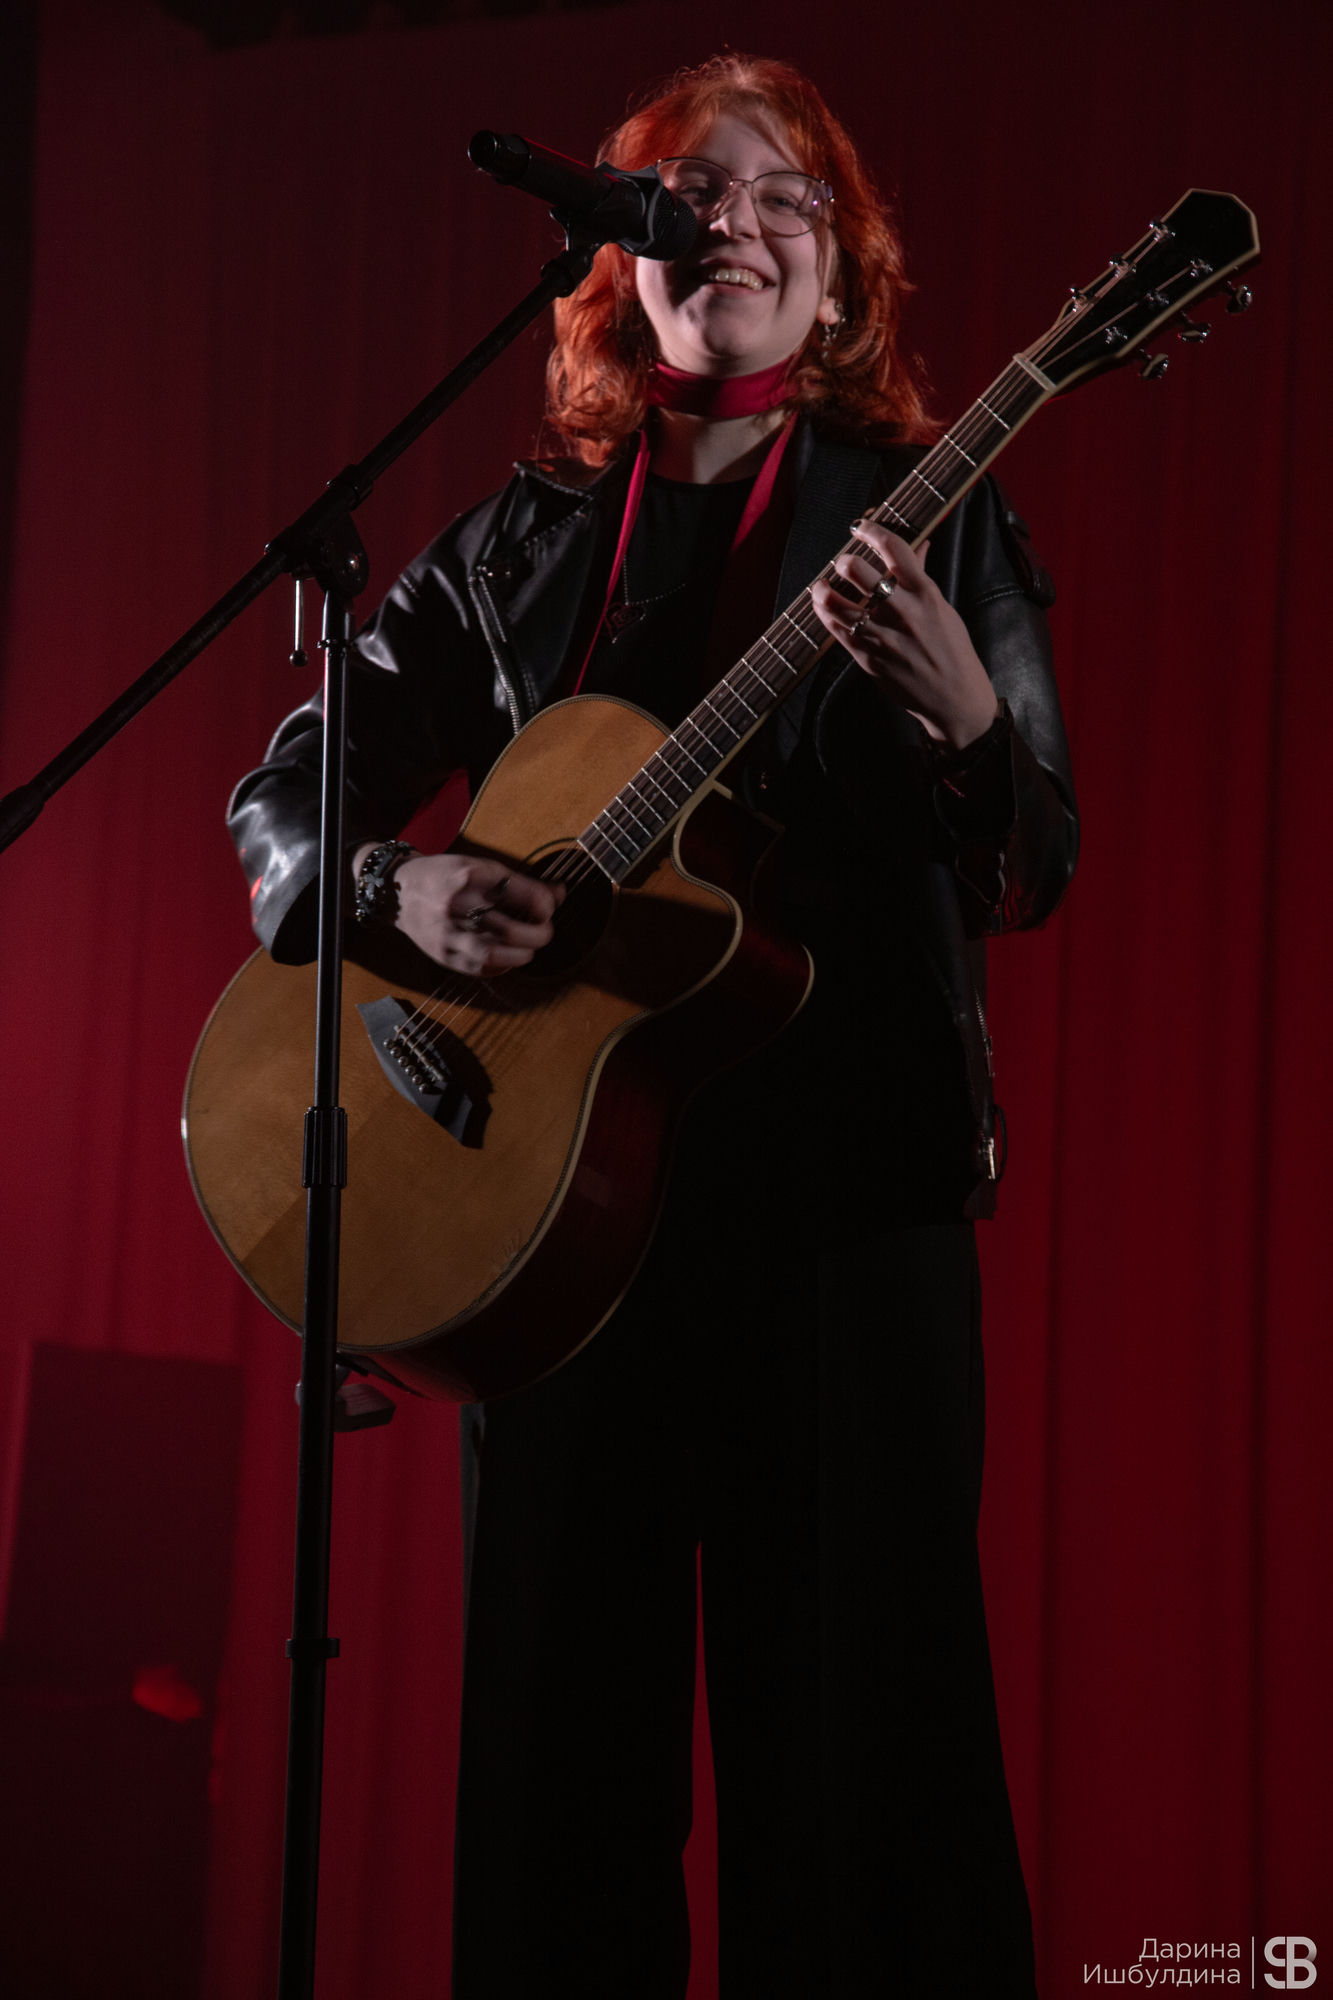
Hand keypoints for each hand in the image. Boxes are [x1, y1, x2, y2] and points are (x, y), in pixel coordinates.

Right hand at [356, 847, 562, 975]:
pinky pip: (482, 970)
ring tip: (527, 946)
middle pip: (513, 930)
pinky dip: (503, 967)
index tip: (547, 907)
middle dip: (540, 934)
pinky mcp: (443, 955)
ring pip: (498, 956)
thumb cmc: (444, 876)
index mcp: (470, 875)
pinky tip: (507, 957)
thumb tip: (560, 893)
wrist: (397, 892)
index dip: (545, 905)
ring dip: (523, 954)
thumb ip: (520, 883)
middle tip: (544, 930)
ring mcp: (449, 933)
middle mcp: (458, 904)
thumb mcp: (480, 867)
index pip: (523, 895)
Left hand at [810, 521, 998, 748]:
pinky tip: (822, 607)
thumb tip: (919, 543)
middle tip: (841, 562)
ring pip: (839, 603)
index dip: (872, 530)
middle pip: (859, 571)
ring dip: (824, 590)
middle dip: (844, 561)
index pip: (894, 547)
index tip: (860, 526)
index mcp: (925, 592)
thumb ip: (921, 575)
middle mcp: (903, 610)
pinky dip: (826, 615)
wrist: (955, 699)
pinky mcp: (869, 658)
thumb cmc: (952, 650)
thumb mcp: (942, 608)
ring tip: (820, 586)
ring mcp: (883, 636)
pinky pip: (838, 630)